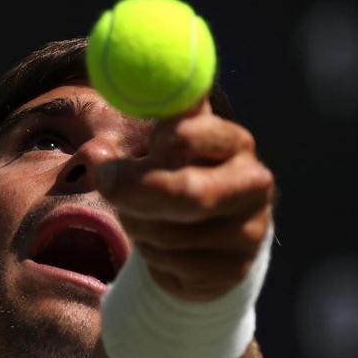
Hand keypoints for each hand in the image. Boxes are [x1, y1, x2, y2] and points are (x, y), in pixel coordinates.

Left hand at [97, 100, 274, 301]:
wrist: (214, 238)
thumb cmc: (184, 174)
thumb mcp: (174, 141)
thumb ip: (159, 116)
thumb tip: (132, 86)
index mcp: (237, 143)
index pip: (195, 134)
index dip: (163, 139)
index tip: (143, 144)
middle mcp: (253, 185)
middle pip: (189, 192)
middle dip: (137, 189)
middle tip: (103, 181)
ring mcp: (248, 232)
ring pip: (169, 233)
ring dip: (138, 224)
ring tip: (141, 215)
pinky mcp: (233, 270)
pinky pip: (171, 264)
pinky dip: (152, 256)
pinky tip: (160, 246)